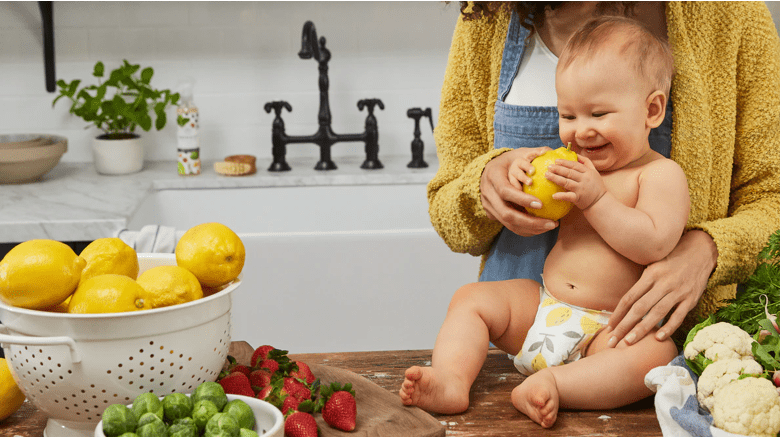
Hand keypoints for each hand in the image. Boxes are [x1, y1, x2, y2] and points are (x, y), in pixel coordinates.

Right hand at [481, 147, 558, 236]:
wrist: (487, 171)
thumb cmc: (507, 161)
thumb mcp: (516, 154)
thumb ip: (531, 153)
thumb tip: (550, 151)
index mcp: (492, 178)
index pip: (506, 191)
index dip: (522, 199)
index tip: (541, 204)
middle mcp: (488, 195)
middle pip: (507, 214)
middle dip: (530, 222)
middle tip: (552, 223)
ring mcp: (489, 207)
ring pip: (509, 223)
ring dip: (531, 228)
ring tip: (550, 226)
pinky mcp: (492, 215)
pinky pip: (510, 226)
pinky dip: (526, 229)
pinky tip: (542, 228)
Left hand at [545, 155, 606, 209]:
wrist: (601, 202)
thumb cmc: (596, 186)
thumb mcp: (594, 172)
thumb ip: (586, 162)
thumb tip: (576, 154)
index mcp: (588, 172)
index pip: (575, 165)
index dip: (565, 162)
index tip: (556, 161)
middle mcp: (584, 179)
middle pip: (569, 172)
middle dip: (558, 169)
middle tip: (548, 167)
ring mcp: (581, 189)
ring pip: (567, 182)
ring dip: (556, 178)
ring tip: (547, 175)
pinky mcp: (578, 198)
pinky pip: (568, 196)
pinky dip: (561, 196)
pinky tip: (553, 195)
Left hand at [606, 230, 718, 346]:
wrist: (701, 251)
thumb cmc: (672, 259)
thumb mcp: (653, 264)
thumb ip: (642, 282)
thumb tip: (625, 303)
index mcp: (650, 274)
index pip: (629, 297)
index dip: (617, 313)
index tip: (608, 327)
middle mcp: (663, 283)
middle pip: (639, 308)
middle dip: (624, 326)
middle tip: (613, 341)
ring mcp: (678, 292)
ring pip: (657, 313)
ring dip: (642, 329)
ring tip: (629, 342)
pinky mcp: (691, 299)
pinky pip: (678, 316)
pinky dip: (668, 327)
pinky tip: (657, 338)